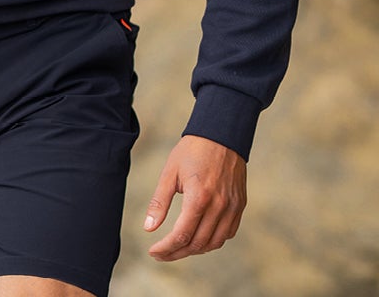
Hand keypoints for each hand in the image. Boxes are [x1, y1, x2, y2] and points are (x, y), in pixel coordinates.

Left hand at [143, 135, 246, 261]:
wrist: (221, 134)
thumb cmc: (192, 151)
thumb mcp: (170, 173)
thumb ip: (160, 202)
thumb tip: (148, 228)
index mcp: (199, 197)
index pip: (182, 235)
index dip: (166, 248)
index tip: (153, 252)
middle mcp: (219, 206)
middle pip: (197, 244)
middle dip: (177, 252)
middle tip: (161, 253)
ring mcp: (232, 207)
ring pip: (214, 243)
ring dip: (194, 250)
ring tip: (178, 247)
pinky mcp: (239, 205)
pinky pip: (227, 234)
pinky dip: (212, 241)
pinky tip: (199, 237)